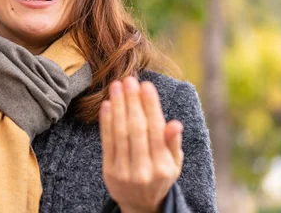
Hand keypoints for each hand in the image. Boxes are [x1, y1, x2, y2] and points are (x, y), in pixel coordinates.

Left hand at [100, 76, 183, 212]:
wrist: (140, 206)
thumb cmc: (160, 177)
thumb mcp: (175, 164)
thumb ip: (173, 143)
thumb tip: (175, 123)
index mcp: (164, 167)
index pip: (156, 130)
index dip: (150, 106)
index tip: (146, 85)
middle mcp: (144, 170)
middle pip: (136, 129)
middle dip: (132, 101)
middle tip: (129, 79)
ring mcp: (125, 171)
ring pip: (120, 133)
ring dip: (118, 107)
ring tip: (116, 86)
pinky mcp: (109, 171)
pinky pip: (107, 142)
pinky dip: (106, 122)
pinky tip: (107, 105)